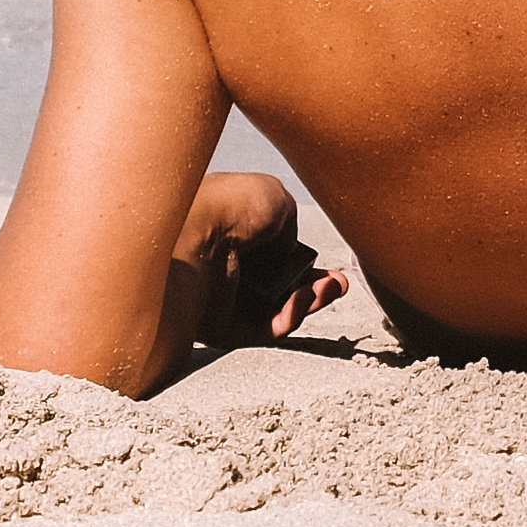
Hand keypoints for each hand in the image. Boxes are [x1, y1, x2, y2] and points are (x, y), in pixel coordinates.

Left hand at [174, 170, 342, 354]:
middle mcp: (227, 264)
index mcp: (234, 229)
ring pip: (277, 311)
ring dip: (309, 302)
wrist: (190, 234)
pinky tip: (300, 300)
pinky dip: (289, 318)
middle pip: (281, 285)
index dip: (306, 260)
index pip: (275, 253)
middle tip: (337, 283)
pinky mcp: (220, 328)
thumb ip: (290, 224)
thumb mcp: (274, 196)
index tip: (329, 265)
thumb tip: (290, 249)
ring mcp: (223, 298)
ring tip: (327, 289)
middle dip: (316, 286)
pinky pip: (264, 330)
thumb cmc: (225, 205)